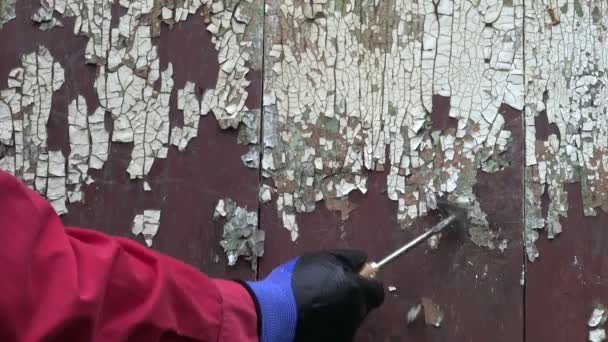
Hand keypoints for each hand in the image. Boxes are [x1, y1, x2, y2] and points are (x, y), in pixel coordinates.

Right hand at [243, 249, 384, 341]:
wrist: (273, 313)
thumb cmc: (296, 281)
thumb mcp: (323, 258)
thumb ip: (349, 258)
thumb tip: (364, 260)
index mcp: (356, 291)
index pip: (377, 291)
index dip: (367, 284)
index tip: (353, 280)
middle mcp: (355, 314)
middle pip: (363, 306)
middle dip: (351, 298)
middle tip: (329, 291)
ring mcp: (344, 332)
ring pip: (348, 320)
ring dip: (338, 312)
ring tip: (315, 305)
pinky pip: (335, 331)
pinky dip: (326, 325)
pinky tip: (310, 319)